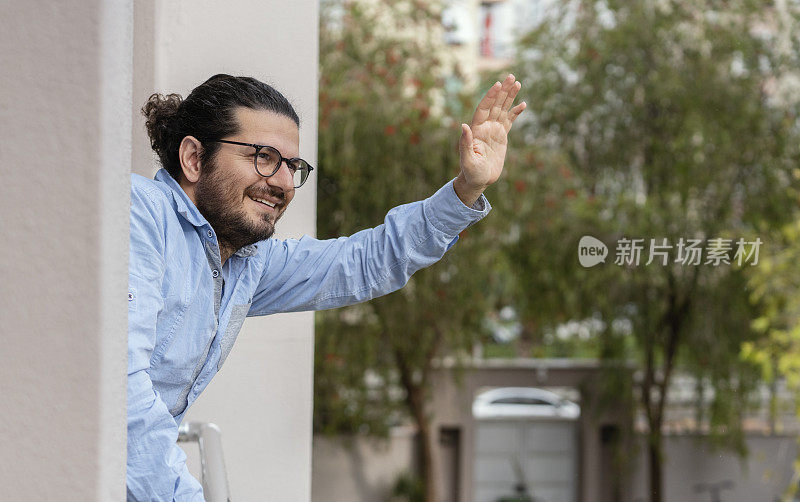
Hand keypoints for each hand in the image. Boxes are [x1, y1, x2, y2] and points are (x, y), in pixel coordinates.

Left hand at [454, 74, 525, 205]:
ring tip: (517, 82)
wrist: (479, 180)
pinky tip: (523, 104)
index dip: (490, 97)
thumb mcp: (468, 159)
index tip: (497, 85)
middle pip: (495, 104)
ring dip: (509, 96)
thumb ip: (465, 143)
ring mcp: (493, 130)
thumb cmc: (471, 172)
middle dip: (502, 90)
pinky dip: (515, 112)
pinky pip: (509, 121)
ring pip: (503, 109)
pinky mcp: (501, 136)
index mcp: (476, 130)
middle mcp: (485, 126)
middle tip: (511, 76)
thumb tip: (464, 126)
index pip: (484, 109)